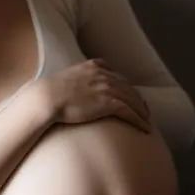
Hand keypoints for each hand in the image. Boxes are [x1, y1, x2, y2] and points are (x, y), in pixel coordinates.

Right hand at [35, 59, 151, 132]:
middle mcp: (104, 75)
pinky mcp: (108, 103)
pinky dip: (139, 120)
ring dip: (142, 111)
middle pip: (128, 87)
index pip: (117, 76)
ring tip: (147, 120)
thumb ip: (77, 76)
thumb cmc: (51, 91)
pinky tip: (145, 128)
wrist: (47, 97)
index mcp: (94, 67)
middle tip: (145, 109)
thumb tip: (77, 84)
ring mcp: (107, 88)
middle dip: (138, 98)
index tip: (131, 95)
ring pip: (132, 99)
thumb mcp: (67, 76)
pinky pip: (130, 112)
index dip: (127, 87)